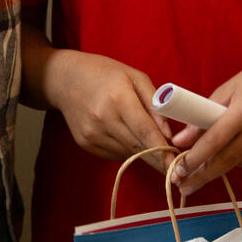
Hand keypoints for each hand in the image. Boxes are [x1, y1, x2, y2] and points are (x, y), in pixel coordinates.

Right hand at [45, 50, 173, 165]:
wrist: (65, 79)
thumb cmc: (104, 73)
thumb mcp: (134, 77)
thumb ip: (155, 103)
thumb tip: (169, 134)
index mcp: (119, 98)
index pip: (145, 132)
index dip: (163, 151)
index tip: (177, 166)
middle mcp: (103, 119)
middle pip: (138, 148)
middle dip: (158, 160)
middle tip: (176, 168)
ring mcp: (92, 134)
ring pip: (127, 155)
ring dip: (143, 155)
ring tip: (152, 147)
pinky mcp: (85, 144)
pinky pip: (114, 155)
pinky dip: (127, 152)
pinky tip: (128, 138)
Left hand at [167, 53, 241, 194]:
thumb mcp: (228, 89)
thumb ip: (204, 114)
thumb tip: (180, 140)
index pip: (215, 141)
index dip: (195, 158)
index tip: (178, 170)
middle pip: (227, 161)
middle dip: (203, 176)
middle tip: (183, 186)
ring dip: (224, 165)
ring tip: (211, 160)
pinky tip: (241, 147)